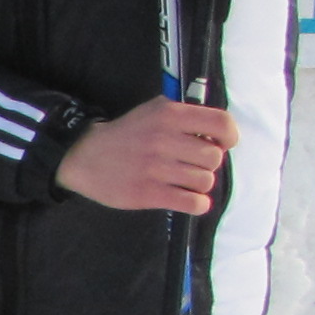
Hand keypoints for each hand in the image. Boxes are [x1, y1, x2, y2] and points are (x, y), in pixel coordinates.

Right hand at [55, 96, 236, 215]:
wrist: (85, 156)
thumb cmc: (127, 134)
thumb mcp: (153, 111)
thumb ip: (185, 117)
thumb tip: (217, 134)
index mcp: (170, 115)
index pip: (221, 124)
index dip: (228, 137)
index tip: (220, 144)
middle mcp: (165, 139)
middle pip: (214, 158)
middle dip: (207, 164)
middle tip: (191, 165)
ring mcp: (157, 168)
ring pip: (205, 181)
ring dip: (199, 184)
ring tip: (184, 181)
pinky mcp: (149, 193)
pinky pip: (193, 203)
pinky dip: (197, 203)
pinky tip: (187, 198)